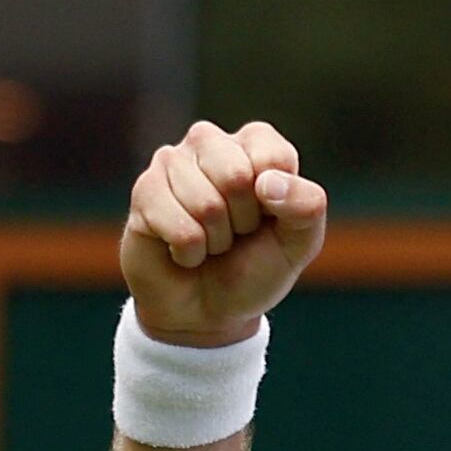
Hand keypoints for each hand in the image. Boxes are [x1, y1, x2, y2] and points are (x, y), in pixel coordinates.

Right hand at [120, 121, 327, 346]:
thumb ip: (307, 206)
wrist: (209, 309)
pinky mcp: (143, 191)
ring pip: (206, 204)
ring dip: (216, 240)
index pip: (274, 157)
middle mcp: (210, 142)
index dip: (277, 202)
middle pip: (236, 176)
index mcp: (256, 143)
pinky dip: (190, 252)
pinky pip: (179, 228)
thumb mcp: (300, 241)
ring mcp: (170, 163)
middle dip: (244, 221)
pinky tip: (185, 250)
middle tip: (237, 232)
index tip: (269, 217)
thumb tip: (267, 182)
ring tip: (211, 242)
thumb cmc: (257, 266)